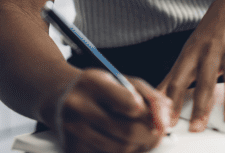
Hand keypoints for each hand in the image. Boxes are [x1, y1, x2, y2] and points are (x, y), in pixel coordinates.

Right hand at [55, 69, 171, 152]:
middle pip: (128, 132)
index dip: (149, 114)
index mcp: (94, 83)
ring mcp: (73, 129)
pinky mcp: (71, 147)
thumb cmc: (96, 86)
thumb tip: (167, 114)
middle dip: (151, 136)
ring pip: (119, 149)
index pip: (130, 104)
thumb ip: (148, 94)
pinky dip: (122, 151)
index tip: (156, 117)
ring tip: (144, 137)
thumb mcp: (122, 79)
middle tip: (159, 133)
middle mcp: (79, 106)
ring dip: (139, 146)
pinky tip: (124, 141)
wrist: (57, 95)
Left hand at [157, 0, 224, 131]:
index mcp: (191, 54)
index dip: (172, 101)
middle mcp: (210, 51)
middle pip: (204, 80)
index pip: (178, 80)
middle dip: (200, 105)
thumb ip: (172, 78)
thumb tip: (152, 100)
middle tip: (197, 127)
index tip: (168, 122)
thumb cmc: (209, 35)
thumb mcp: (187, 52)